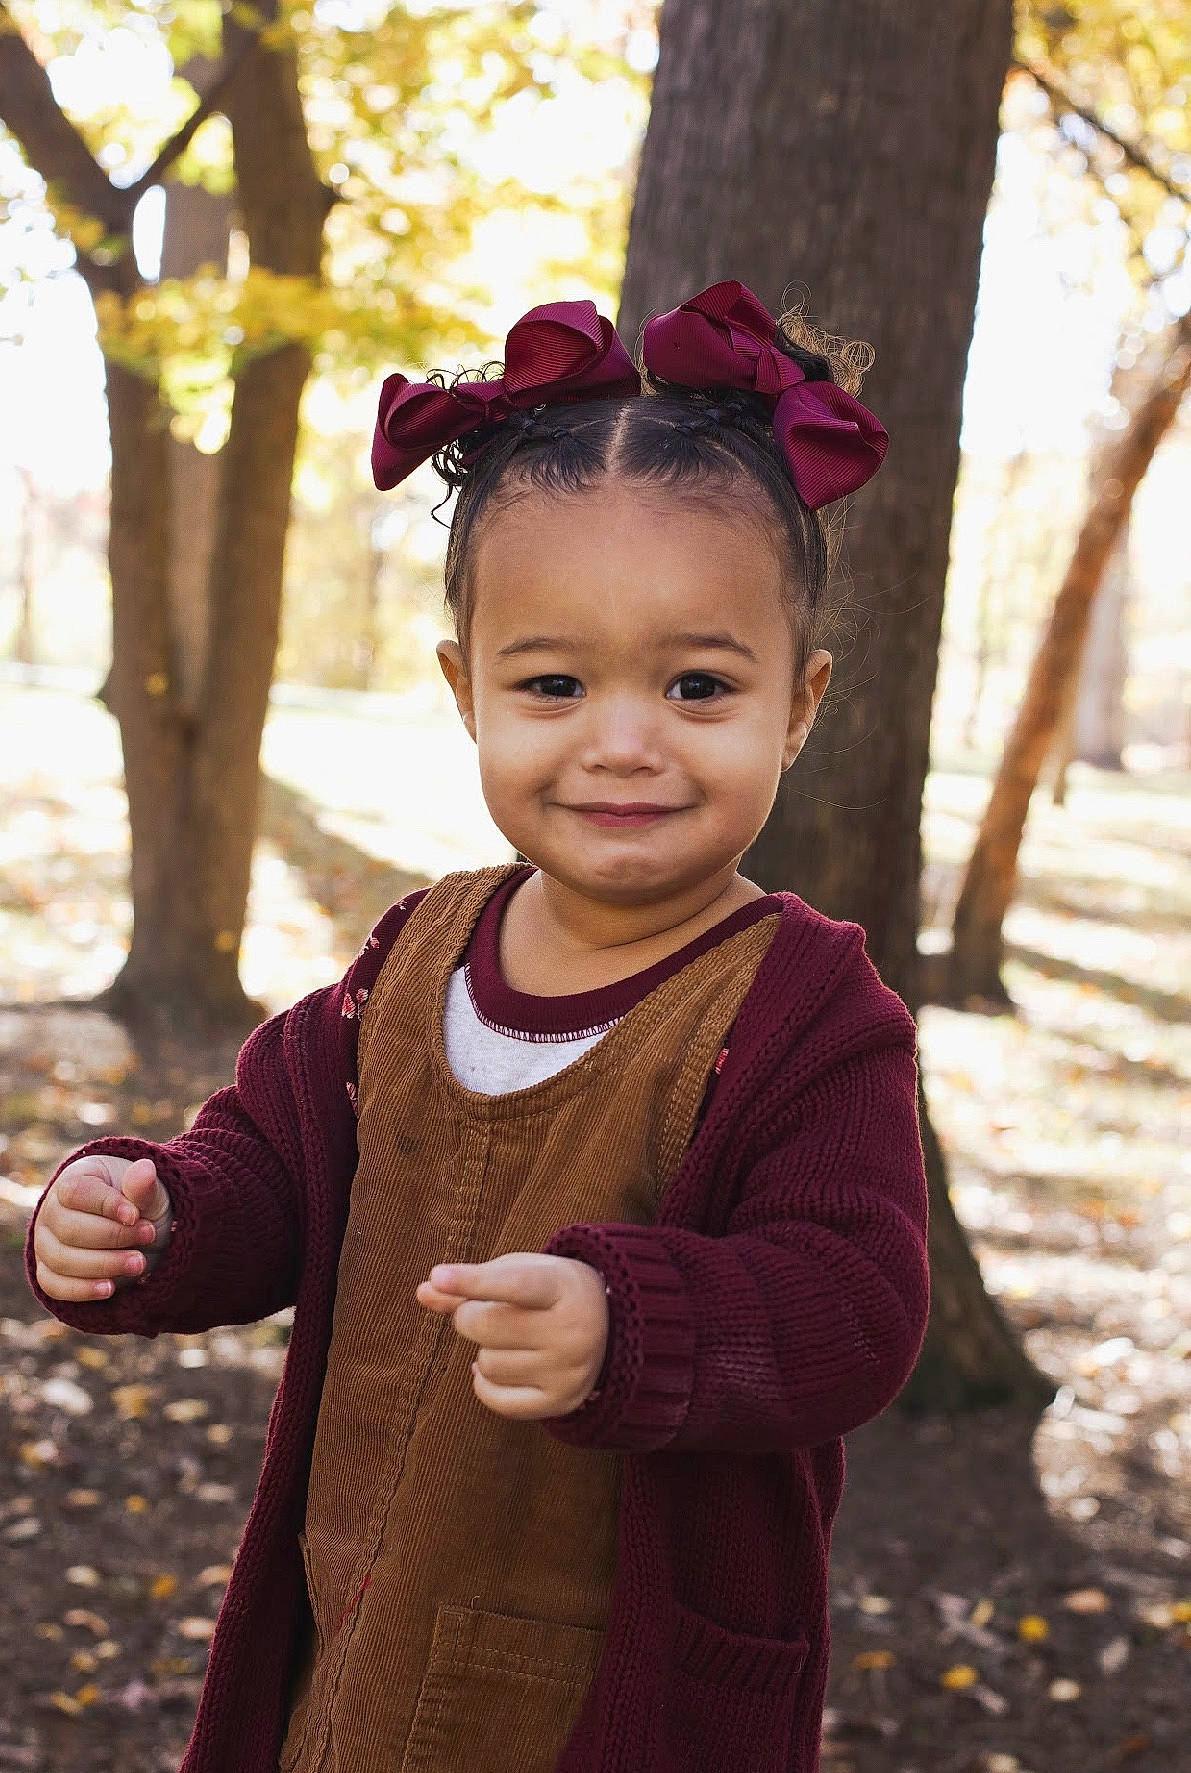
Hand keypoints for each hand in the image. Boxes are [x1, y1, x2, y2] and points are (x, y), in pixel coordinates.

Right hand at [33, 1156, 173, 1302]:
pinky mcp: (48, 1271)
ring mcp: (45, 1242)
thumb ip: (144, 1186)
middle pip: (68, 1229)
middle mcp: (52, 1210)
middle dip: (112, 1237)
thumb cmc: (141, 1206)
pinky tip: (110, 1289)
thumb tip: (145, 1168)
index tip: (135, 1216)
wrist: (138, 1235)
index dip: (106, 1205)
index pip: (77, 1192)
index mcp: (74, 1179)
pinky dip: (81, 1289)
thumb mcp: (150, 1194)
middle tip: (148, 1237)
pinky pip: (54, 1285)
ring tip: (139, 1264)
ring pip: (61, 1259)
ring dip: (102, 1265)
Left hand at [415, 1252, 608, 1419]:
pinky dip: (484, 1383)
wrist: (609, 1327)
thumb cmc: (548, 1292)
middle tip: (485, 1311)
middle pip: (485, 1326)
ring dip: (485, 1350)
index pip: (512, 1284)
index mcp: (563, 1287)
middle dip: (469, 1317)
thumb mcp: (519, 1273)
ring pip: (486, 1364)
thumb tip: (424, 1292)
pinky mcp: (560, 1402)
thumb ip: (471, 1282)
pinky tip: (502, 1366)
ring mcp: (569, 1370)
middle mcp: (573, 1330)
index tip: (439, 1275)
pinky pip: (495, 1399)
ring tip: (511, 1339)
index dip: (473, 1280)